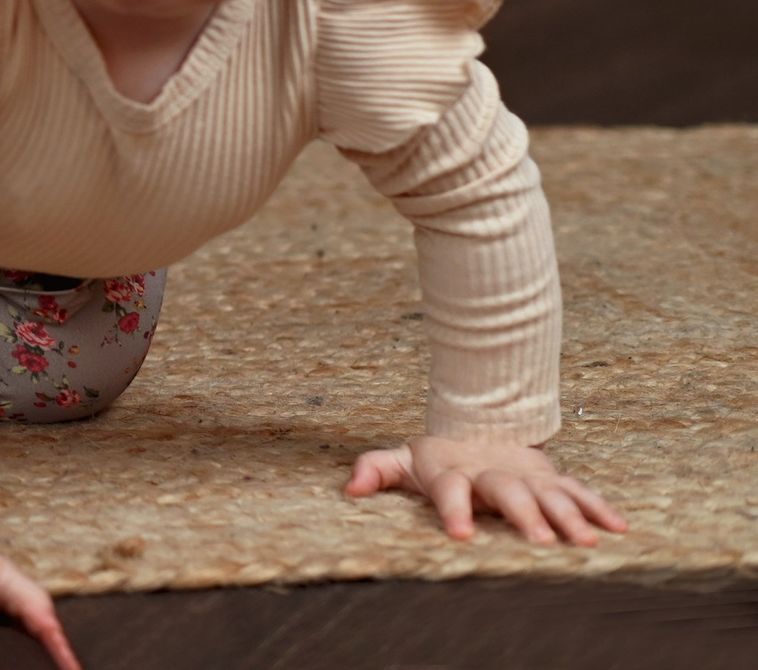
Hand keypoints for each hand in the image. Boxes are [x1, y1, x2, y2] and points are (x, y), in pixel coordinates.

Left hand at [346, 435, 627, 545]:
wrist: (479, 427)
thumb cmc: (439, 459)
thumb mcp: (405, 460)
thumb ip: (377, 469)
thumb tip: (350, 489)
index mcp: (455, 472)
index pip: (450, 489)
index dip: (452, 509)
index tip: (460, 534)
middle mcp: (494, 474)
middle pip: (510, 493)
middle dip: (524, 515)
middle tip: (539, 541)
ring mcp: (527, 476)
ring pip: (551, 494)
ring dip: (570, 517)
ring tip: (586, 542)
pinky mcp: (553, 478)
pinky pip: (580, 492)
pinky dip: (600, 508)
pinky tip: (620, 529)